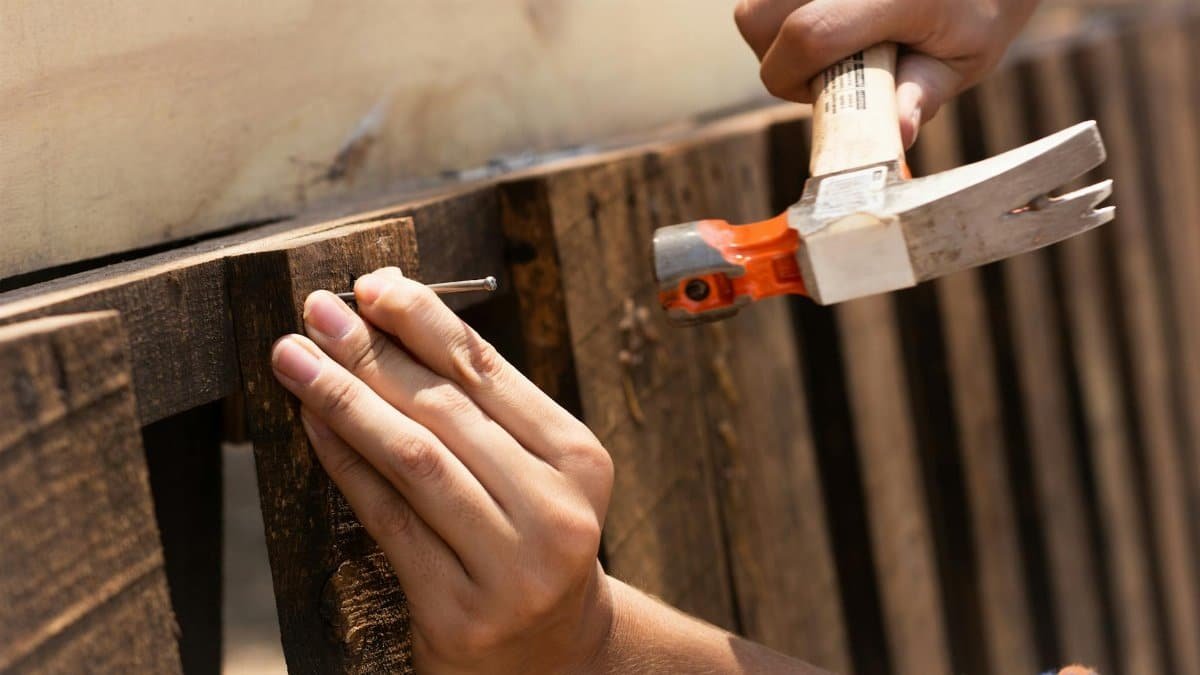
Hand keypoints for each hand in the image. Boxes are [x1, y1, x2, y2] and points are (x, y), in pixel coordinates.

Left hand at [270, 268, 614, 673]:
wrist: (549, 651)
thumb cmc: (527, 538)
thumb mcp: (530, 467)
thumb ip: (476, 402)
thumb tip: (387, 315)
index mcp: (579, 461)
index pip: (489, 372)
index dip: (423, 320)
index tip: (369, 285)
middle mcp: (556, 513)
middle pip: (446, 411)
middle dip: (372, 352)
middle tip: (316, 312)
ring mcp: (510, 569)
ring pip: (415, 460)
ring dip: (346, 400)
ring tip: (295, 359)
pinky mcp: (458, 613)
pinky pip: (387, 521)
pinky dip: (344, 465)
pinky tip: (312, 426)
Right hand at [734, 0, 1040, 145]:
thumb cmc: (976, 9)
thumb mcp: (966, 58)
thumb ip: (924, 94)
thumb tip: (895, 136)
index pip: (807, 36)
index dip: (794, 80)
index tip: (821, 97)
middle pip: (757, 19)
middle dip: (777, 58)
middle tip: (825, 67)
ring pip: (754, 7)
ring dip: (776, 34)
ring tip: (830, 41)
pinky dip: (784, 15)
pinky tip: (829, 20)